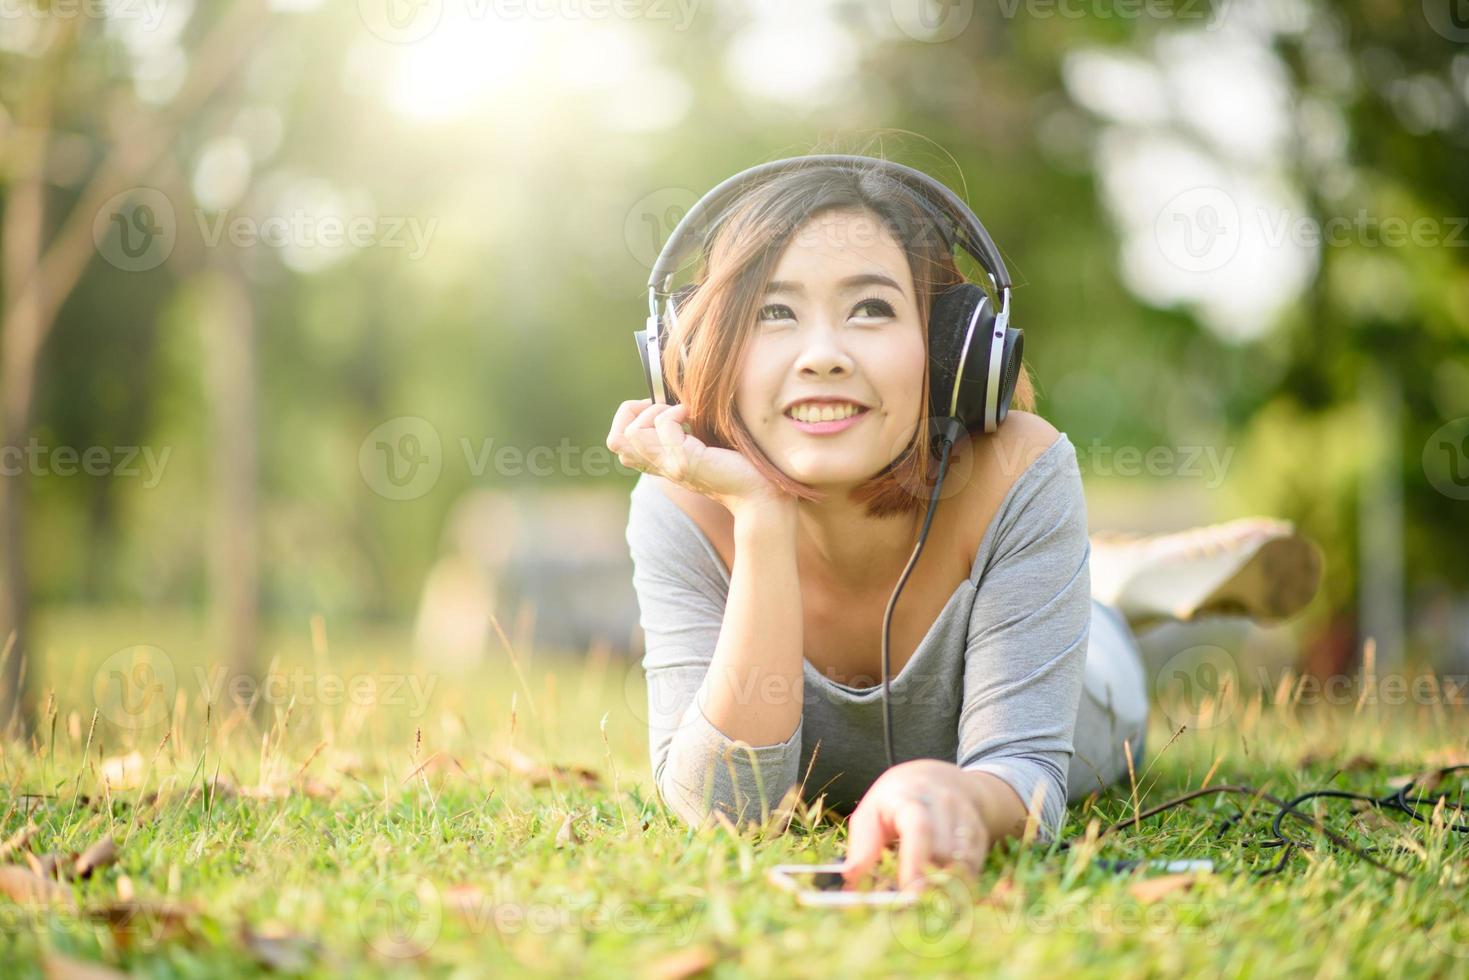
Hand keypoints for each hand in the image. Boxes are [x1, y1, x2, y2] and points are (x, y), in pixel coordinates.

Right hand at [606, 398, 789, 513]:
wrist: (760, 490)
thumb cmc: (737, 461)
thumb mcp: (698, 441)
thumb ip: (676, 429)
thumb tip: (666, 398)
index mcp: (659, 463)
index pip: (617, 441)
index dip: (631, 416)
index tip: (661, 409)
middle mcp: (659, 467)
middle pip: (616, 440)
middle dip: (636, 412)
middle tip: (667, 410)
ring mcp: (669, 466)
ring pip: (631, 432)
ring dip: (655, 411)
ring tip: (682, 414)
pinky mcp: (685, 462)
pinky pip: (662, 425)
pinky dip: (675, 412)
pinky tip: (694, 416)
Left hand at [841, 760, 991, 891]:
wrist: (938, 778)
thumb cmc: (896, 800)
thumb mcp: (871, 811)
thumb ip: (862, 844)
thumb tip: (851, 878)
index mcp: (910, 796)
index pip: (919, 828)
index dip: (915, 863)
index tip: (909, 895)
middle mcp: (944, 803)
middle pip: (944, 851)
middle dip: (930, 882)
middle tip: (913, 906)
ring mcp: (965, 816)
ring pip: (963, 861)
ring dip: (945, 886)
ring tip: (926, 900)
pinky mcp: (979, 832)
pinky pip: (974, 867)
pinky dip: (959, 884)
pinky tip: (942, 890)